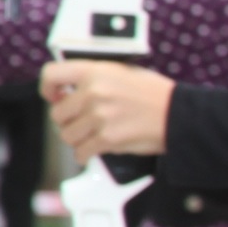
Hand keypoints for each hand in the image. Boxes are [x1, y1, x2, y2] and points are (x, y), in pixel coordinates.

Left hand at [41, 61, 177, 156]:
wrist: (179, 115)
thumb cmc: (155, 94)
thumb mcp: (123, 72)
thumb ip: (95, 78)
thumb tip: (71, 91)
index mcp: (95, 72)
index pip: (51, 76)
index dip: (48, 89)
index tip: (54, 97)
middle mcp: (93, 93)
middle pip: (57, 114)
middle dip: (68, 121)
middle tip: (83, 122)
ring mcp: (99, 117)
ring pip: (67, 135)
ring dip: (77, 139)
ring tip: (92, 136)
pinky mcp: (107, 139)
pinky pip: (81, 152)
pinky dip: (85, 154)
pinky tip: (95, 149)